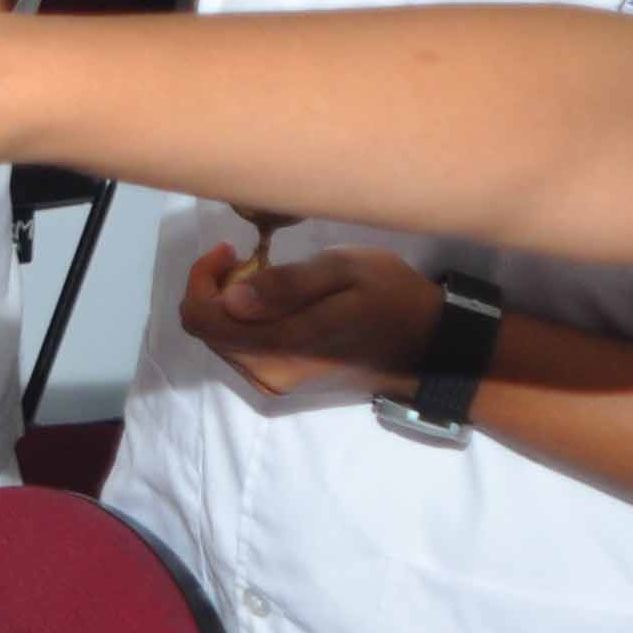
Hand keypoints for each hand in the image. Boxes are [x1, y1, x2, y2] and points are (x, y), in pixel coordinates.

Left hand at [177, 241, 442, 401]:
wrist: (433, 347)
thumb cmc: (391, 299)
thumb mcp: (346, 272)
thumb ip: (287, 285)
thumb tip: (232, 298)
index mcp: (280, 343)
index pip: (200, 317)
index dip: (201, 278)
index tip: (231, 250)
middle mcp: (268, 372)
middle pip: (206, 328)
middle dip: (216, 287)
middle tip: (253, 259)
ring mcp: (276, 381)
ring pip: (223, 340)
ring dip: (232, 304)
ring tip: (268, 277)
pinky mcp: (287, 382)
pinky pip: (243, 350)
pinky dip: (247, 321)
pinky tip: (279, 302)